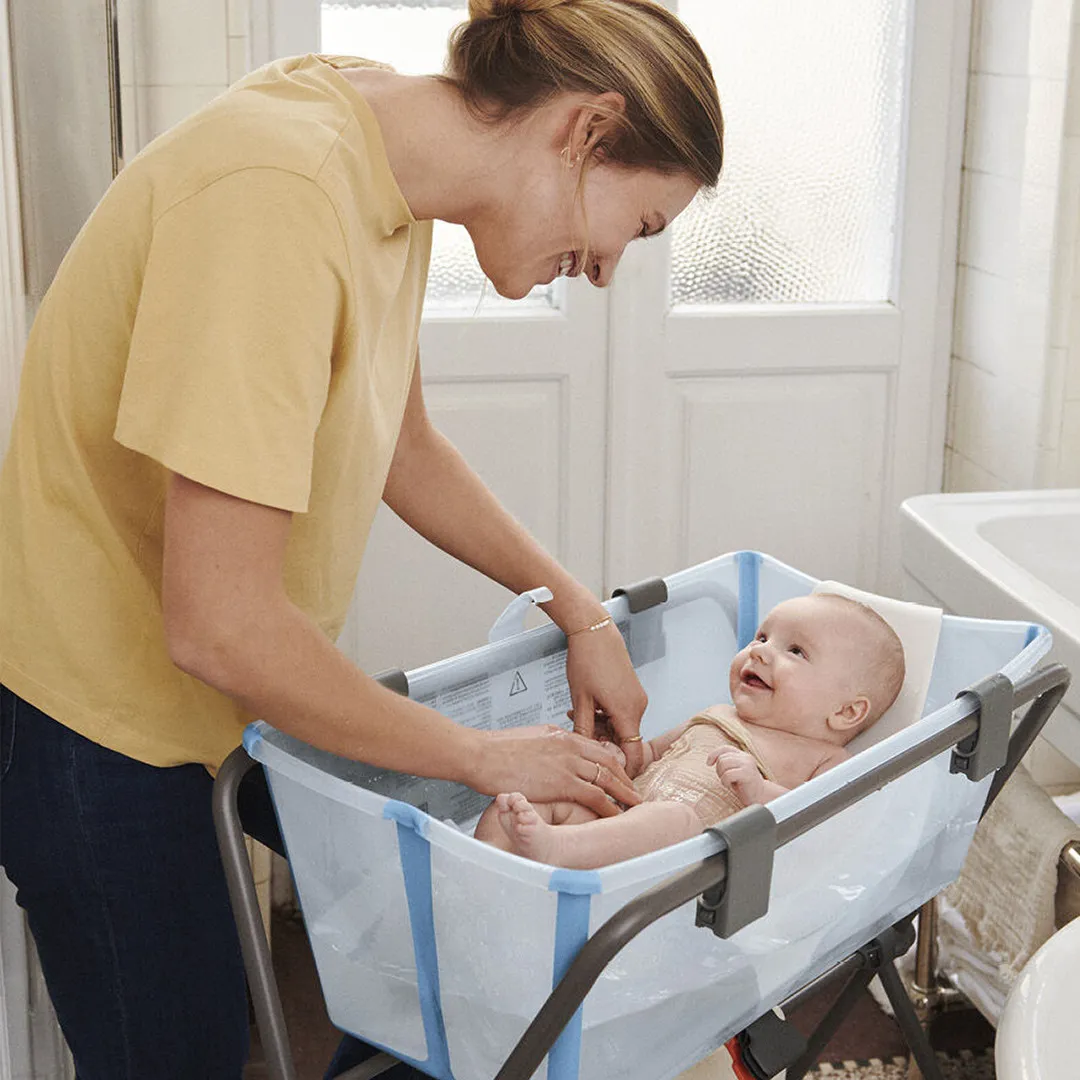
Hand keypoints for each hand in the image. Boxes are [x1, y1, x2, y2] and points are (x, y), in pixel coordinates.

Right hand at [471, 725, 639, 816]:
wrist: (482, 754)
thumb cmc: (498, 749)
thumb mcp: (531, 739)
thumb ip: (550, 747)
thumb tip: (557, 757)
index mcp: (563, 735)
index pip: (599, 749)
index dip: (614, 765)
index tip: (621, 776)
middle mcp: (570, 746)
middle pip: (609, 763)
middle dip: (625, 779)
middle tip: (634, 792)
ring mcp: (568, 763)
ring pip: (607, 779)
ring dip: (623, 794)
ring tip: (634, 805)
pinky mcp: (561, 782)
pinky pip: (595, 796)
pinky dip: (609, 806)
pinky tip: (616, 815)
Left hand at [565, 621, 647, 774]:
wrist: (595, 631)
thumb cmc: (587, 660)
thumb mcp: (580, 700)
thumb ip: (585, 730)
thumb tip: (585, 752)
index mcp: (627, 712)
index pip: (633, 754)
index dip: (623, 770)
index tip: (610, 778)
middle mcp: (638, 706)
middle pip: (625, 741)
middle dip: (605, 744)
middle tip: (581, 736)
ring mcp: (637, 698)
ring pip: (622, 727)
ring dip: (603, 728)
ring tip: (579, 714)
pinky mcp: (632, 691)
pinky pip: (623, 713)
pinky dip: (608, 716)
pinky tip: (590, 707)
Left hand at [708, 746, 765, 805]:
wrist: (760, 797)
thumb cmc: (744, 785)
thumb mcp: (734, 771)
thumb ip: (726, 763)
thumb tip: (710, 760)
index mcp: (742, 755)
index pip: (725, 748)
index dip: (714, 754)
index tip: (709, 764)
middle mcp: (746, 757)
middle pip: (722, 758)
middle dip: (719, 770)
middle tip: (726, 779)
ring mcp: (747, 764)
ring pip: (723, 764)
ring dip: (722, 776)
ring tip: (729, 782)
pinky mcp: (747, 774)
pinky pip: (727, 774)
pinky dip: (725, 781)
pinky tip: (731, 785)